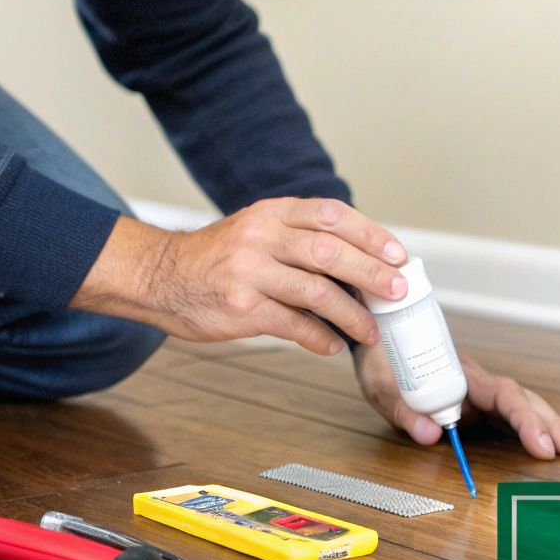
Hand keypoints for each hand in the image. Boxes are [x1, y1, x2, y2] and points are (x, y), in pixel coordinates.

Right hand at [73, 198, 408, 355]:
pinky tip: (333, 346)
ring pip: (316, 291)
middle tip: (398, 291)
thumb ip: (299, 238)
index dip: (370, 234)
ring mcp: (249, 272)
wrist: (161, 277)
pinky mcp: (240, 308)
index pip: (331, 215)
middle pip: (329, 251)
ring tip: (370, 330)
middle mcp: (261, 236)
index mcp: (272, 213)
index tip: (397, 254)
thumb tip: (360, 261)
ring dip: (352, 314)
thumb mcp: (256, 230)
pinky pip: (293, 324)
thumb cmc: (217, 258)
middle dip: (371, 273)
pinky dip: (320, 338)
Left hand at [355, 349, 559, 459]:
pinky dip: (531, 425)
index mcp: (461, 375)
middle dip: (549, 424)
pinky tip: (549, 441)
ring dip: (547, 424)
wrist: (379, 340)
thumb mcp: (381, 385)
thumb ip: (404, 409)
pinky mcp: (475, 402)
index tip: (540, 443)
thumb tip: (431, 435)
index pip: (502, 395)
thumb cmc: (381, 361)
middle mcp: (476, 382)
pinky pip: (509, 413)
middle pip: (522, 399)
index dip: (524, 418)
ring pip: (521, 404)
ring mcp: (478, 392)